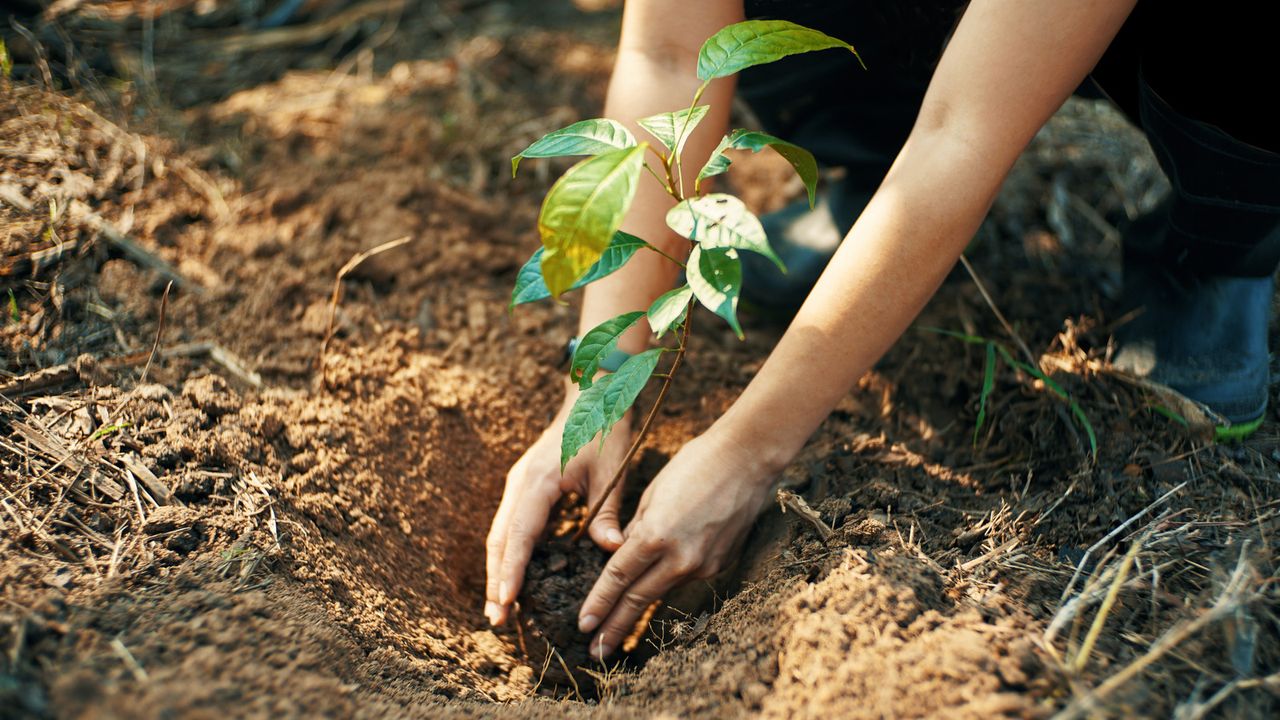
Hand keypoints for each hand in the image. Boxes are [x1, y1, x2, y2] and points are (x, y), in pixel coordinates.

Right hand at [484, 393, 631, 626]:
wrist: (592, 397)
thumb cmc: (604, 431)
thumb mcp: (611, 472)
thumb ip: (607, 513)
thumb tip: (611, 550)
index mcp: (538, 481)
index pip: (520, 534)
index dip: (511, 571)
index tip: (506, 602)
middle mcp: (520, 484)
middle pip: (500, 540)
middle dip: (496, 580)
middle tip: (496, 620)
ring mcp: (519, 485)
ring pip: (500, 534)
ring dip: (498, 570)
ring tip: (499, 607)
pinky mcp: (524, 487)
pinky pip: (511, 525)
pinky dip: (509, 554)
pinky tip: (515, 578)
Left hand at [575, 429, 776, 658]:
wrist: (748, 460)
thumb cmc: (695, 464)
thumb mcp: (653, 493)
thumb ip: (635, 530)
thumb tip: (622, 553)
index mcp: (656, 535)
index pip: (618, 578)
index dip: (599, 604)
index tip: (582, 625)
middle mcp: (680, 557)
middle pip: (638, 599)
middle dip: (614, 627)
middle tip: (594, 652)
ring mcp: (703, 564)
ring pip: (662, 590)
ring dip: (638, 610)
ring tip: (617, 631)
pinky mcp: (720, 563)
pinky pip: (685, 577)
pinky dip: (667, 582)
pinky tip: (656, 587)